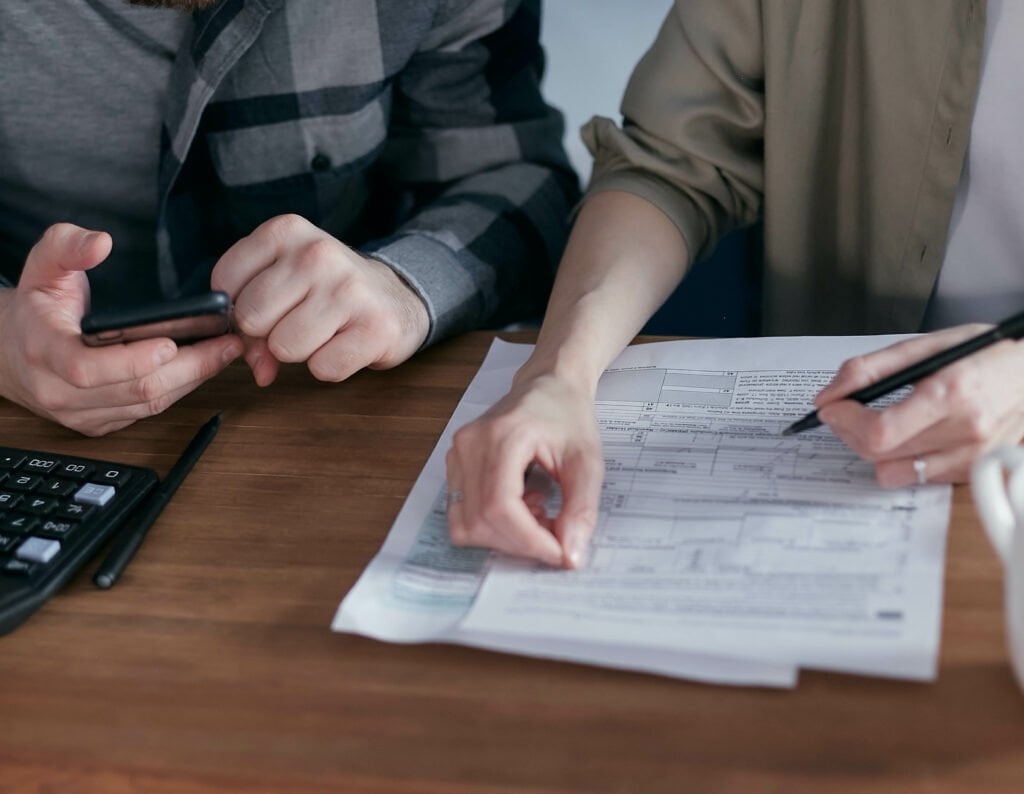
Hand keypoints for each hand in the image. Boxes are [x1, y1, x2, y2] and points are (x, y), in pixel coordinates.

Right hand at [0, 224, 243, 435]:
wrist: (6, 353)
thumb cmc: (34, 309)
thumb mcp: (41, 267)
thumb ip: (66, 246)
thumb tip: (100, 242)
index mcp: (44, 352)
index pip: (87, 368)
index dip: (133, 360)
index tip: (172, 342)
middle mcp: (60, 391)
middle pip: (136, 390)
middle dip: (190, 367)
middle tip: (227, 343)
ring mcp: (81, 414)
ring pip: (148, 405)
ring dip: (193, 380)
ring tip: (225, 352)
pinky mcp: (99, 424)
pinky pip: (148, 413)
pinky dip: (181, 390)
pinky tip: (203, 368)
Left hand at [210, 214, 429, 386]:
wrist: (397, 297)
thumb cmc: (330, 291)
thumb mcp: (284, 281)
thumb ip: (252, 319)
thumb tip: (259, 369)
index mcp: (287, 231)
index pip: (225, 283)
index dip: (239, 308)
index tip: (267, 307)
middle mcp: (317, 254)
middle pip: (252, 319)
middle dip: (269, 333)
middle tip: (297, 323)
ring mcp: (349, 290)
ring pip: (285, 348)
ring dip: (301, 352)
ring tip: (324, 332)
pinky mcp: (375, 328)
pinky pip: (323, 368)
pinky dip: (330, 367)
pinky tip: (345, 345)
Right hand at [445, 373, 604, 567]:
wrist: (548, 386)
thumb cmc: (567, 415)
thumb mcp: (588, 461)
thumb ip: (581, 508)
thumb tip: (570, 555)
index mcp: (503, 436)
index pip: (500, 506)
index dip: (528, 540)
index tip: (559, 553)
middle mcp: (470, 444)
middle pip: (480, 521)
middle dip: (520, 543)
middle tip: (555, 536)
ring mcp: (457, 454)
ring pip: (466, 524)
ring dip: (504, 536)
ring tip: (538, 514)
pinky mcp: (454, 464)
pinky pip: (462, 513)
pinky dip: (492, 525)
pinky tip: (522, 506)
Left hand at [814, 324, 1023, 486]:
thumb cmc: (987, 355)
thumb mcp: (928, 346)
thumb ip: (871, 368)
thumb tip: (830, 394)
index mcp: (950, 394)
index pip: (880, 430)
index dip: (844, 421)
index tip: (831, 408)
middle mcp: (964, 431)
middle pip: (879, 453)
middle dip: (849, 431)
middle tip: (846, 411)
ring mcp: (971, 457)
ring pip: (892, 472)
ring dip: (873, 449)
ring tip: (877, 424)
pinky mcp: (972, 471)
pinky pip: (916, 478)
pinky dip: (901, 459)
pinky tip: (909, 435)